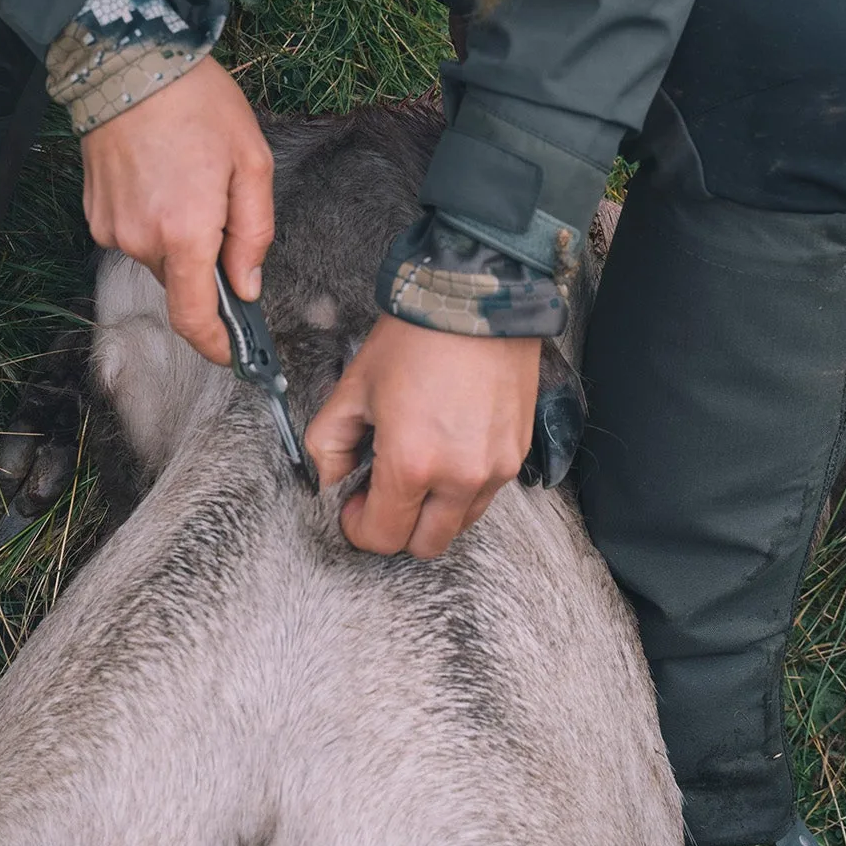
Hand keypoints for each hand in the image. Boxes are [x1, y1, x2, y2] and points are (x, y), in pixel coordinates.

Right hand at [81, 57, 273, 364]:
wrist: (128, 62)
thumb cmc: (196, 104)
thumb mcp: (250, 162)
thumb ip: (253, 233)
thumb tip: (247, 285)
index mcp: (185, 232)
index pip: (195, 317)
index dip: (216, 345)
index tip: (233, 353)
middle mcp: (142, 240)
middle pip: (181, 281)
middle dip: (205, 262)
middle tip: (220, 206)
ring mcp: (112, 228)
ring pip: (157, 257)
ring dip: (178, 237)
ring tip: (187, 177)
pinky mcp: (94, 213)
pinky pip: (134, 234)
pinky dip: (153, 219)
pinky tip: (161, 175)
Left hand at [306, 316, 539, 558]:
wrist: (475, 300)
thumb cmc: (414, 338)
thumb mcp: (354, 387)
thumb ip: (328, 442)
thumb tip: (328, 479)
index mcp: (412, 464)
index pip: (383, 537)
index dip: (358, 528)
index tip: (351, 506)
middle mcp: (460, 477)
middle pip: (425, 544)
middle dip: (395, 528)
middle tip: (378, 493)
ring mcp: (495, 469)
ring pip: (459, 523)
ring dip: (431, 511)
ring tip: (413, 467)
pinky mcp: (517, 455)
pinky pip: (484, 494)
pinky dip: (460, 488)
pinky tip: (442, 451)